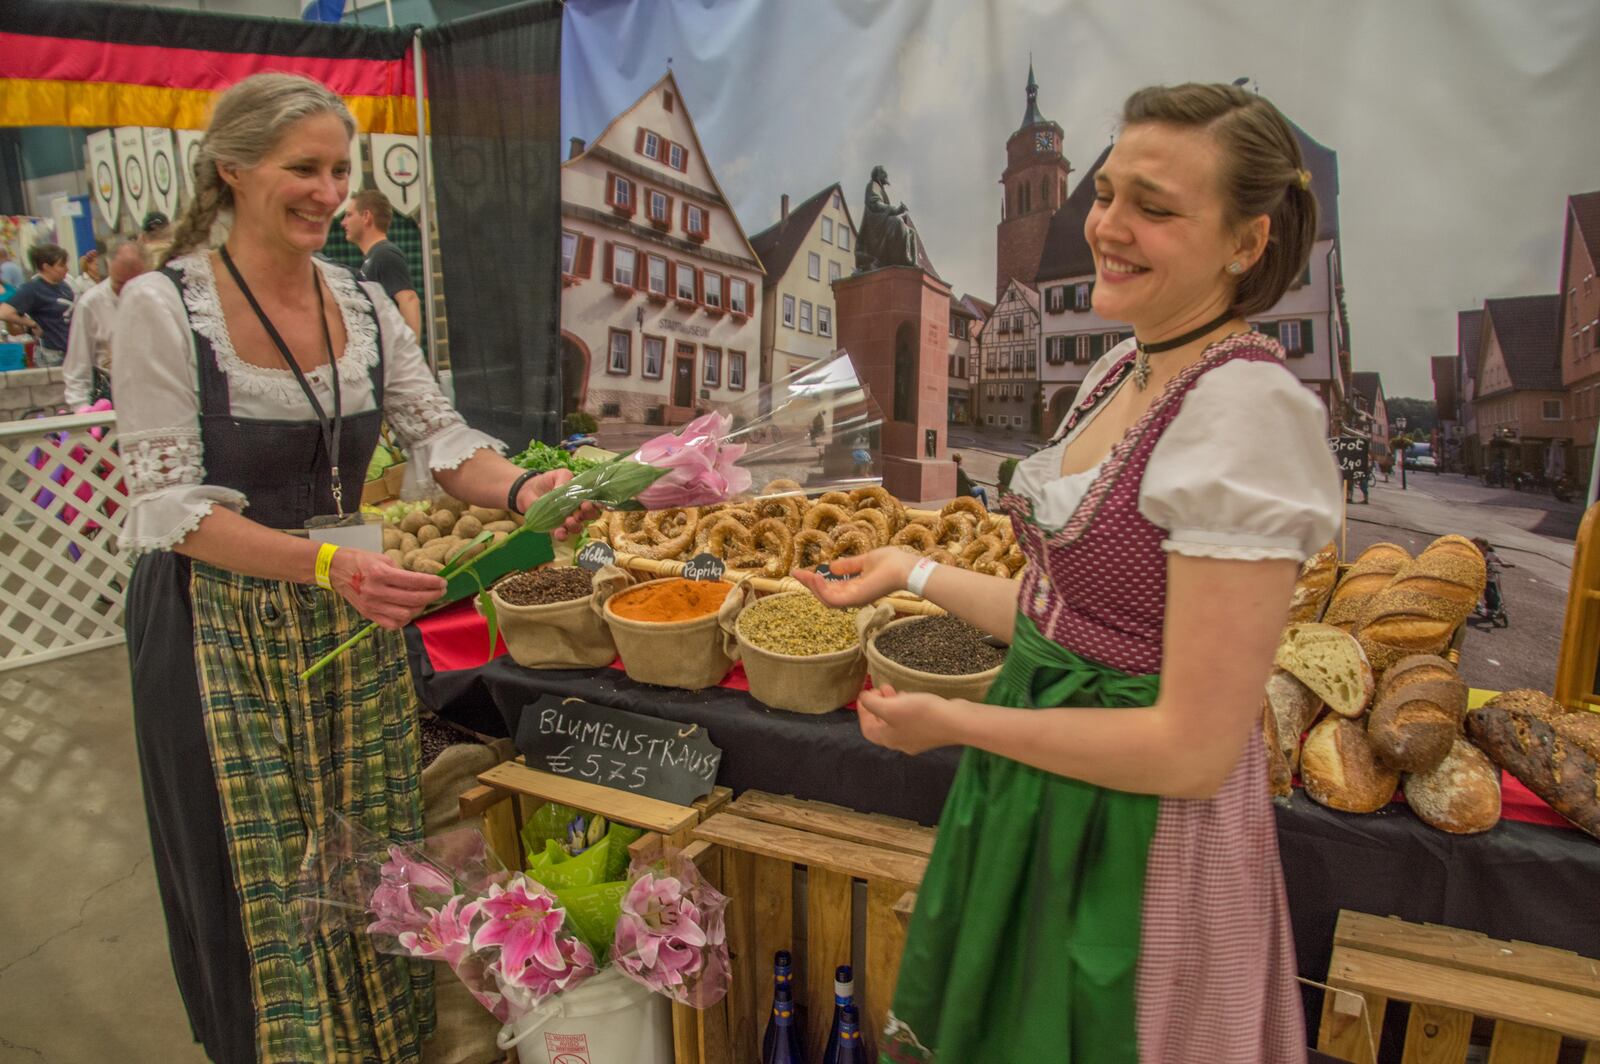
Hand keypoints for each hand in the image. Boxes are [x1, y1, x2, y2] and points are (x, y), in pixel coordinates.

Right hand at [329, 547, 445, 629]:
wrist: (335, 570)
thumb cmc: (361, 560)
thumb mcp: (383, 559)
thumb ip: (401, 572)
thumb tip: (422, 581)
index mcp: (380, 573)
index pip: (413, 581)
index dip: (432, 583)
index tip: (443, 582)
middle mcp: (376, 591)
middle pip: (413, 599)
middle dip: (432, 595)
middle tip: (440, 591)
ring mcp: (372, 605)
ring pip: (405, 614)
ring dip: (419, 608)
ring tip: (424, 600)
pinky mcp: (368, 615)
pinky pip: (392, 624)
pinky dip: (404, 619)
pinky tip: (409, 610)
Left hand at [515, 468, 598, 539]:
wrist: (529, 489)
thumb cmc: (548, 481)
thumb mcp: (559, 474)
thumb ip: (565, 480)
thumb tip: (565, 489)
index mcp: (582, 497)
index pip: (595, 502)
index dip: (599, 504)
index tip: (598, 504)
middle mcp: (578, 510)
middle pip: (589, 516)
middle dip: (588, 514)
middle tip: (582, 509)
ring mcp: (567, 520)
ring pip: (578, 527)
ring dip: (576, 525)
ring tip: (568, 520)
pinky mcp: (555, 528)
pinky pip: (562, 534)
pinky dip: (562, 535)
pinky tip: (560, 532)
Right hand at [790, 546, 913, 607]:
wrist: (904, 567)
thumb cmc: (891, 563)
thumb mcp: (864, 560)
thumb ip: (848, 565)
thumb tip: (831, 566)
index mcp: (856, 587)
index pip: (831, 587)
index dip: (815, 580)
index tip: (801, 571)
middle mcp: (853, 596)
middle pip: (825, 594)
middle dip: (809, 585)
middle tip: (796, 573)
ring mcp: (854, 599)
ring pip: (826, 598)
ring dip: (812, 587)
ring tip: (802, 575)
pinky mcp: (855, 599)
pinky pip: (831, 598)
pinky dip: (820, 589)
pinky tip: (813, 577)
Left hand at [857, 684, 966, 754]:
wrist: (957, 722)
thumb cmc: (921, 714)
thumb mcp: (891, 707)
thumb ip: (872, 704)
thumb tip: (864, 699)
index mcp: (889, 739)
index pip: (868, 729)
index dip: (863, 712)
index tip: (864, 695)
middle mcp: (901, 742)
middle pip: (882, 725)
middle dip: (877, 705)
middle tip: (880, 689)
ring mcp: (918, 738)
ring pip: (897, 721)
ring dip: (892, 704)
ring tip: (893, 689)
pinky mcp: (931, 730)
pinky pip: (911, 718)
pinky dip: (905, 707)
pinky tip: (910, 696)